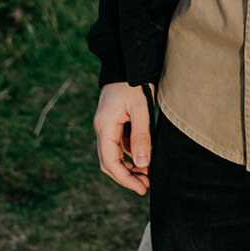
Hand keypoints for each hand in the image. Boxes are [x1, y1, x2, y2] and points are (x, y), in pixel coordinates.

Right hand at [94, 81, 152, 195]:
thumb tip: (143, 164)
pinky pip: (119, 144)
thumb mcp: (141, 108)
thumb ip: (141, 136)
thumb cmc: (135, 83)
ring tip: (147, 175)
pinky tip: (144, 158)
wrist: (128, 62)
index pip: (110, 162)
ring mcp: (107, 126)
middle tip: (146, 186)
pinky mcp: (114, 122)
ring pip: (114, 154)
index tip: (141, 188)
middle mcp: (102, 129)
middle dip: (127, 176)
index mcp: (105, 127)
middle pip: (109, 162)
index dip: (125, 178)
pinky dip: (130, 154)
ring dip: (129, 167)